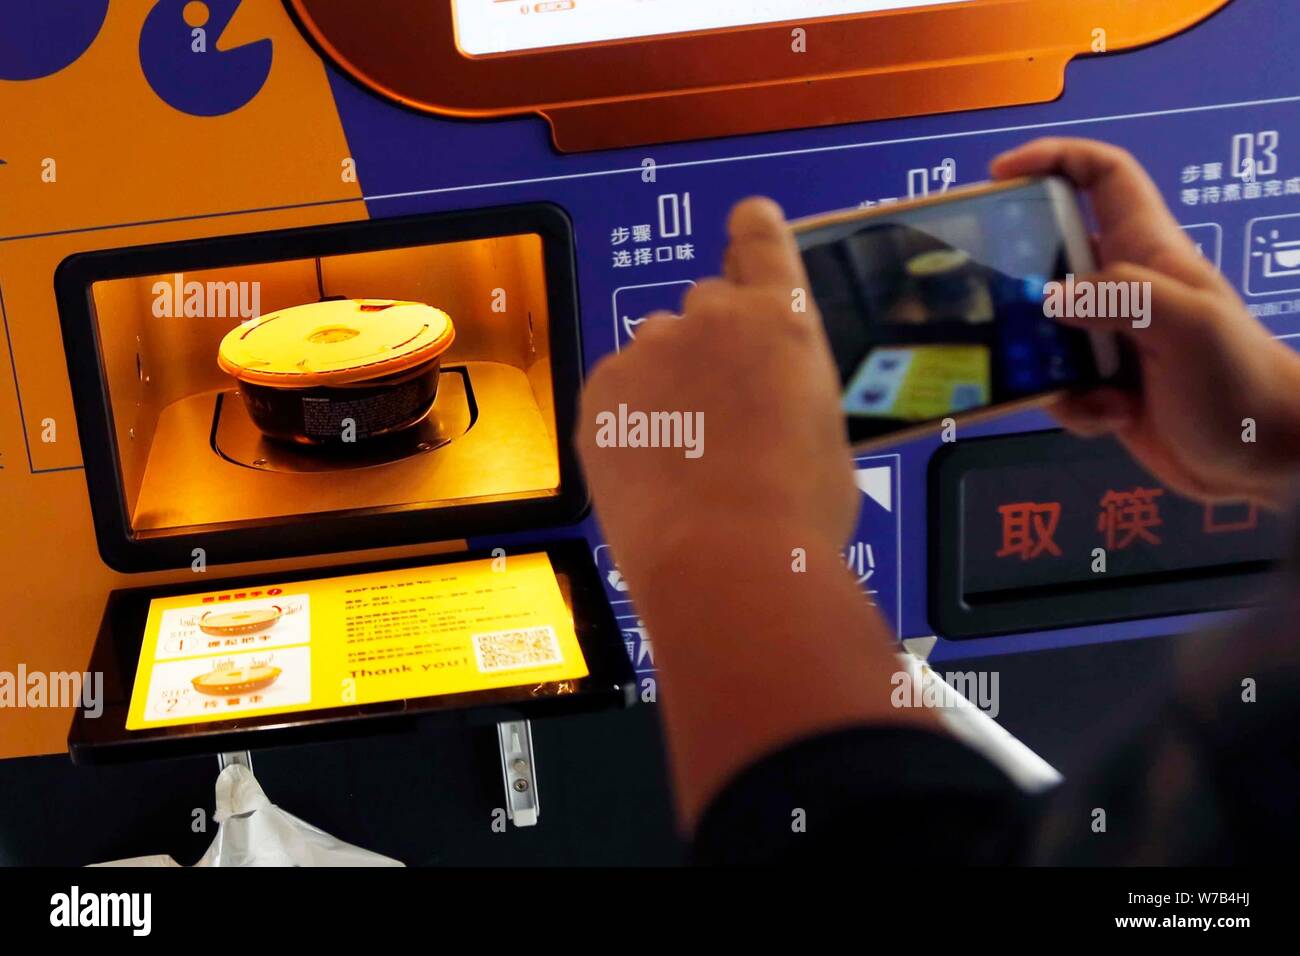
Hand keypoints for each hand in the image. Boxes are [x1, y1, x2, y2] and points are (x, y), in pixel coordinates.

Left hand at [578, 198, 859, 578]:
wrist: (728, 561)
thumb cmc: (798, 512)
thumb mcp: (824, 436)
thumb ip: (791, 391)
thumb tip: (769, 406)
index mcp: (783, 320)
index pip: (760, 241)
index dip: (752, 228)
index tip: (745, 216)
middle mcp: (711, 318)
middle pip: (704, 308)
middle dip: (711, 347)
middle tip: (721, 413)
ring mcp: (648, 353)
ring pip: (655, 353)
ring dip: (667, 384)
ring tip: (685, 455)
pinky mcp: (599, 394)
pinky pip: (616, 393)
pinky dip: (629, 419)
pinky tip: (652, 470)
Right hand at [993, 137, 1299, 507]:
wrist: (1268, 459)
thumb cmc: (1241, 383)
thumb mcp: (1190, 326)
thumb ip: (1121, 298)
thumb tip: (1048, 299)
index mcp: (1147, 253)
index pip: (1102, 177)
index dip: (1053, 159)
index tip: (1001, 172)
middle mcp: (1122, 290)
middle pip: (1050, 256)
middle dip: (1016, 274)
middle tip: (985, 294)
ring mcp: (1111, 341)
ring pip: (1042, 331)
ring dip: (1038, 359)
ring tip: (1050, 378)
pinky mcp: (1104, 388)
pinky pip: (1058, 386)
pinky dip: (1072, 405)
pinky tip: (1107, 416)